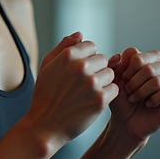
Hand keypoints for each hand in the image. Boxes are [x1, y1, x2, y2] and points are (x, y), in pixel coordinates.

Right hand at [25, 32, 118, 146]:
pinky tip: (93, 101)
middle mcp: (80, 66)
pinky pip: (114, 89)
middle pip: (103, 59)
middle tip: (83, 84)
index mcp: (67, 55)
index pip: (91, 46)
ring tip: (88, 93)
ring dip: (102, 82)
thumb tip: (80, 34)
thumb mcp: (47, 66)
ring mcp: (91, 83)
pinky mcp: (100, 99)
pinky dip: (107, 95)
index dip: (87, 58)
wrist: (45, 124)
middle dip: (96, 70)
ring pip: (110, 74)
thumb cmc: (45, 94)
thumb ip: (63, 47)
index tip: (79, 71)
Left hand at [107, 48, 159, 142]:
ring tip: (137, 98)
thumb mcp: (113, 80)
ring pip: (158, 81)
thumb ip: (114, 64)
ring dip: (142, 92)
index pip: (137, 56)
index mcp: (150, 58)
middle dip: (134, 83)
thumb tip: (120, 57)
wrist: (126, 121)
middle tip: (129, 91)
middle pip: (149, 68)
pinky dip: (153, 100)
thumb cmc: (122, 99)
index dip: (126, 70)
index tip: (123, 80)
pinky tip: (149, 103)